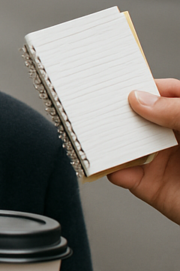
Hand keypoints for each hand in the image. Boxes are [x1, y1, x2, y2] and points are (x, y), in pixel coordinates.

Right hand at [108, 79, 179, 223]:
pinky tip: (110, 163)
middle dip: (122, 113)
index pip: (167, 95)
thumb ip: (176, 111)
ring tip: (98, 133)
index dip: (146, 87)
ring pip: (130, 146)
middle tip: (102, 106)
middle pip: (143, 119)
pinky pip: (126, 176)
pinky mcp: (154, 188)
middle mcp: (179, 139)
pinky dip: (113, 170)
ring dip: (112, 141)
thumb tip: (140, 99)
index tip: (124, 82)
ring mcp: (166, 163)